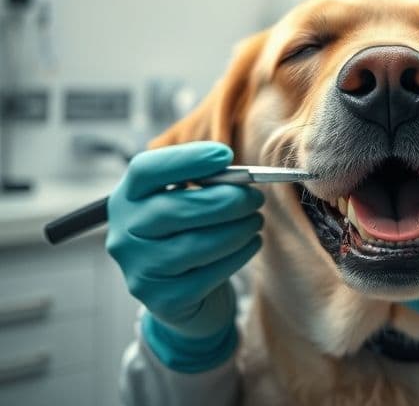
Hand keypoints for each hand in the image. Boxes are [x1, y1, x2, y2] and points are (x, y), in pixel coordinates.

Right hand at [106, 142, 263, 370]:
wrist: (182, 286)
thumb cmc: (190, 227)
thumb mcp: (188, 196)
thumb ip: (207, 179)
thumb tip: (242, 177)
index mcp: (129, 196)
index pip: (146, 170)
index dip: (187, 159)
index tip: (225, 155)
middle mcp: (124, 233)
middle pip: (175, 210)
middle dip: (226, 201)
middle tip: (255, 198)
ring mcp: (139, 270)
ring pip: (195, 245)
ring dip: (237, 229)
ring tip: (255, 220)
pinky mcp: (161, 301)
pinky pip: (208, 276)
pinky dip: (238, 255)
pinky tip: (251, 243)